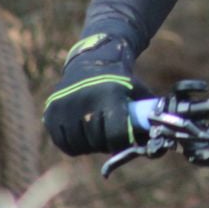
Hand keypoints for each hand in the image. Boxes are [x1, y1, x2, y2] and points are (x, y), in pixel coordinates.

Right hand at [43, 33, 136, 155]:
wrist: (91, 62)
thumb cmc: (120, 81)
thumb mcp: (137, 92)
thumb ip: (147, 116)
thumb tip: (157, 141)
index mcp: (108, 94)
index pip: (115, 134)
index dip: (121, 142)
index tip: (124, 139)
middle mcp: (83, 100)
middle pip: (96, 141)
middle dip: (106, 143)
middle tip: (110, 137)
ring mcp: (64, 107)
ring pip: (79, 145)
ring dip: (90, 146)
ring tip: (96, 133)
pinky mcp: (51, 113)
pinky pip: (64, 143)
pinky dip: (74, 144)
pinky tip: (83, 134)